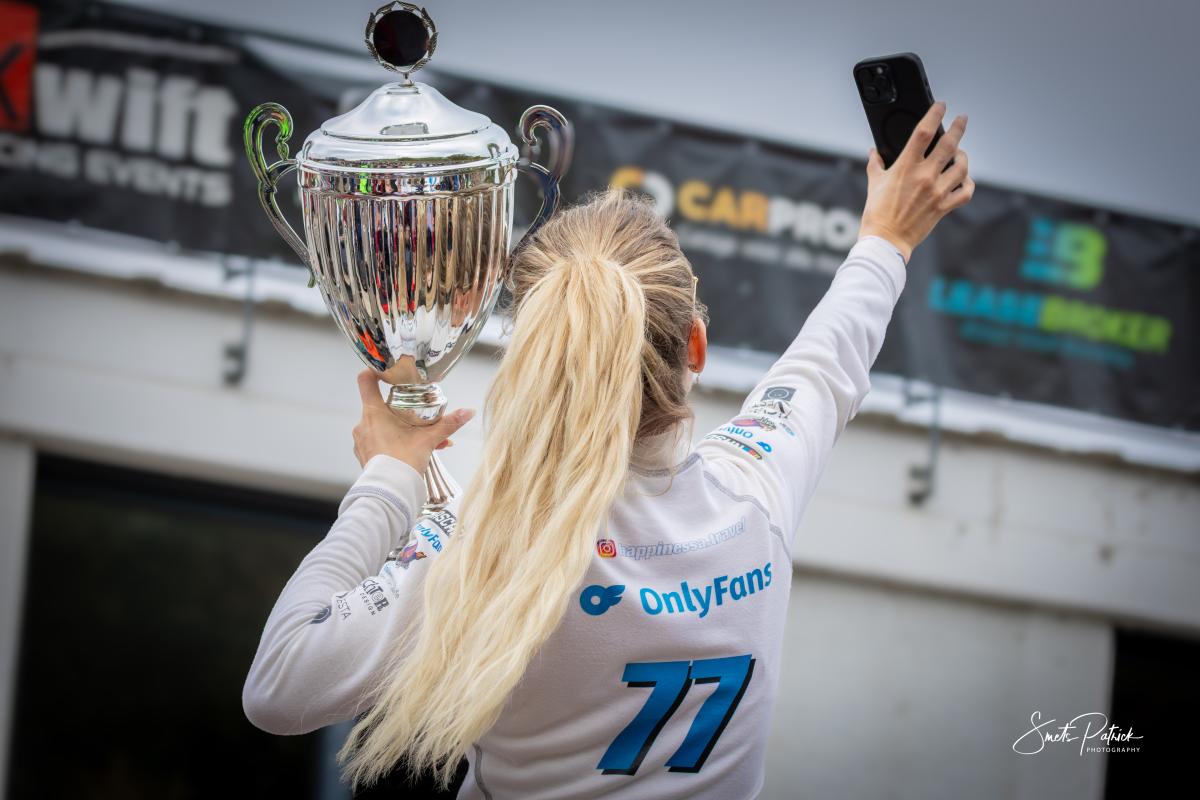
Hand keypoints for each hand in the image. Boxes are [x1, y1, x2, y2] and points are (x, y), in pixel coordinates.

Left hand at [352, 370, 475, 472]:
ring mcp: (361, 441)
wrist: (390, 492)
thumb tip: (468, 412)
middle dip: (400, 409)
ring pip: (381, 426)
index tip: (385, 371)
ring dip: (400, 428)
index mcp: (373, 413)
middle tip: (417, 414)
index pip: (365, 381)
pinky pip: (379, 442)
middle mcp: (363, 424)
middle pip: (379, 405)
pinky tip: (412, 451)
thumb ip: (448, 424)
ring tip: (422, 438)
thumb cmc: (403, 463)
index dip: (374, 371)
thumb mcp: (429, 440)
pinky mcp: (364, 455)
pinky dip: (393, 442)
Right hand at [858, 101, 973, 261]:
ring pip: (962, 166)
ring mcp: (937, 192)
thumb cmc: (877, 213)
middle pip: (949, 144)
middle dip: (959, 128)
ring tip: (960, 153)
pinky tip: (963, 179)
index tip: (941, 106)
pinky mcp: (944, 207)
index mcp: (906, 167)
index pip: (924, 132)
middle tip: (962, 119)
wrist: (886, 240)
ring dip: (963, 157)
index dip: (935, 114)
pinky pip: (965, 191)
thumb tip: (874, 152)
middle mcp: (924, 177)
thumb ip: (875, 164)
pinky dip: (968, 183)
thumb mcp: (874, 184)